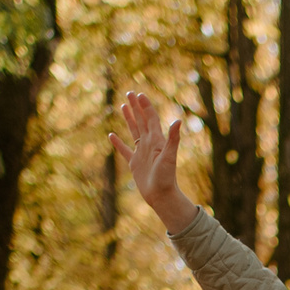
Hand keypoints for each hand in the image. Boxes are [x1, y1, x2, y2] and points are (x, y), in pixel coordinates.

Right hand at [110, 91, 198, 234]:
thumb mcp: (169, 155)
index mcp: (157, 140)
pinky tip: (111, 135)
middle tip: (129, 93)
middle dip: (135, 107)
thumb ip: (173, 138)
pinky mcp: (134, 163)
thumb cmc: (167, 177)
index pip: (150, 118)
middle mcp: (149, 144)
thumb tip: (178, 120)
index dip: (145, 106)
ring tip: (123, 106)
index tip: (139, 94)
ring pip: (133, 131)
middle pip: (141, 121)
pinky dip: (118, 143)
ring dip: (129, 118)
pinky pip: (125, 150)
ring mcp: (141, 153)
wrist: (162, 196)